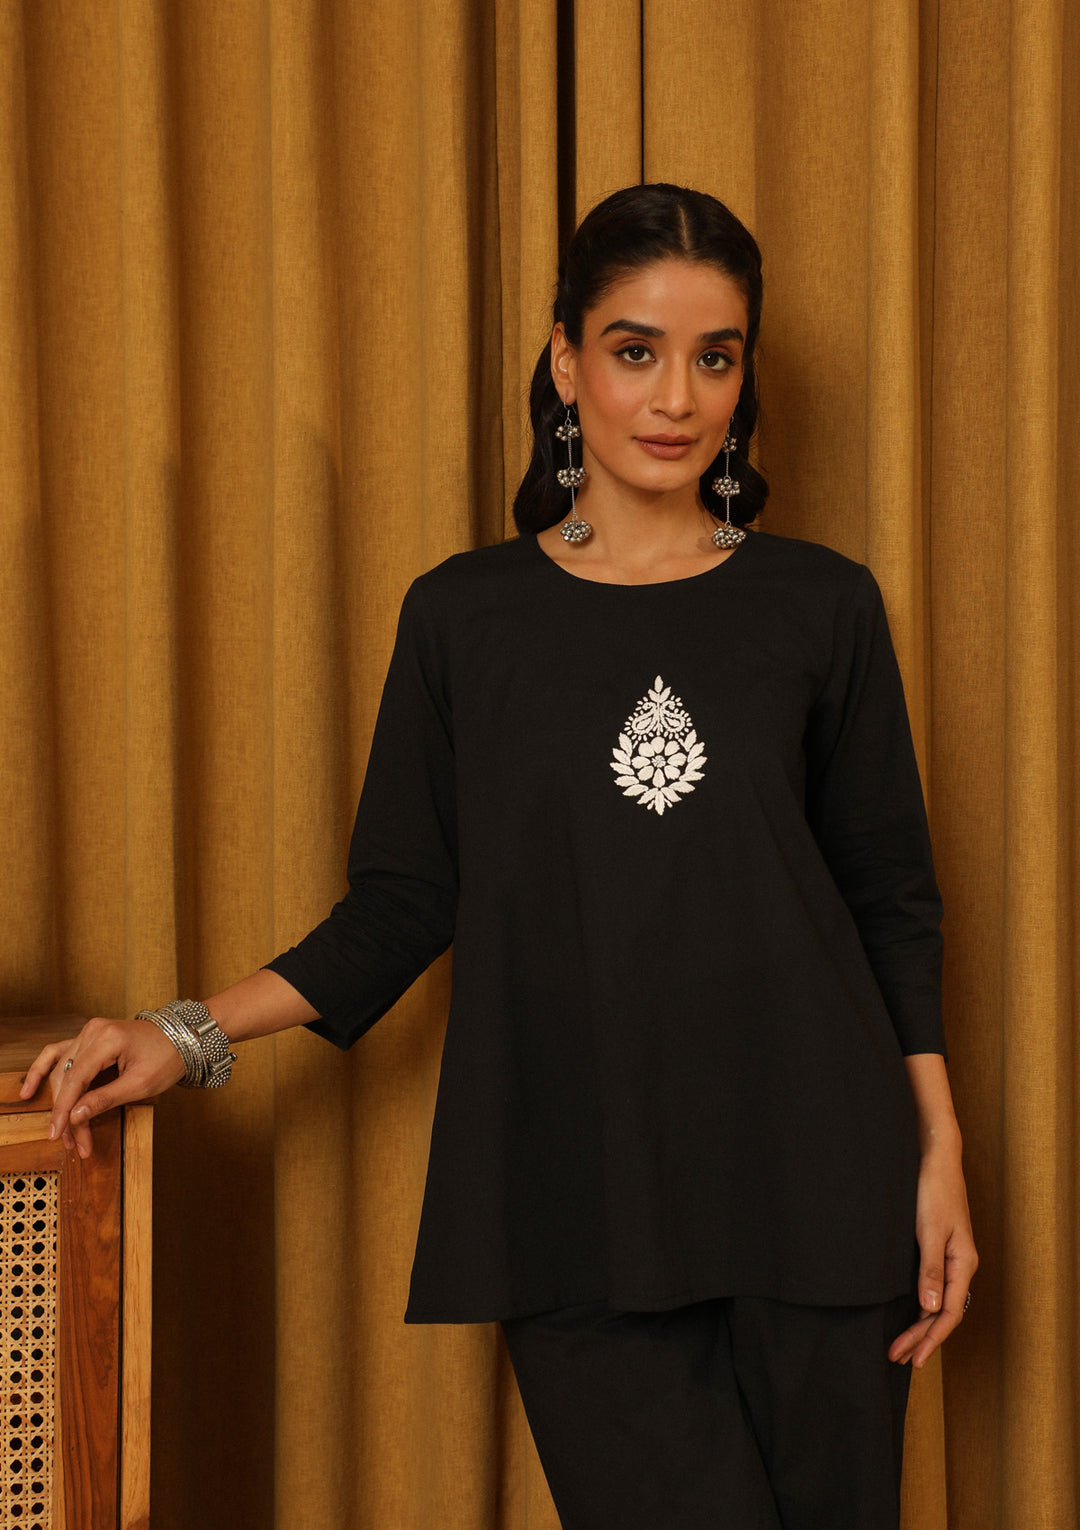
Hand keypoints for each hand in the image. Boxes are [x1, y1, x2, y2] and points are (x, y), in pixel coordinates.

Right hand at [19, 1017, 185, 1158]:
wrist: (183, 1038)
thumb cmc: (167, 1058)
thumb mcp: (140, 1084)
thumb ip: (105, 1099)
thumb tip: (75, 1116)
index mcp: (108, 1039)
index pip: (75, 1079)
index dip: (64, 1110)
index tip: (58, 1135)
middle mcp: (93, 1031)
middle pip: (67, 1078)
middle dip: (68, 1113)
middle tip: (73, 1142)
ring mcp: (90, 1032)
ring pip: (62, 1071)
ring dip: (60, 1102)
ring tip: (60, 1131)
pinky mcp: (90, 1038)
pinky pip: (60, 1053)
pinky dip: (44, 1070)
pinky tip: (28, 1089)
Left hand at [888, 1145, 978, 1367]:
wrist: (935, 1158)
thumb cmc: (934, 1190)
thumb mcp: (930, 1230)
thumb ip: (931, 1269)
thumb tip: (930, 1308)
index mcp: (964, 1263)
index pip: (949, 1312)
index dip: (931, 1338)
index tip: (913, 1359)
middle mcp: (961, 1264)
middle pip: (943, 1312)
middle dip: (920, 1337)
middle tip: (897, 1358)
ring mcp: (950, 1257)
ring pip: (937, 1301)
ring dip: (919, 1324)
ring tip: (898, 1346)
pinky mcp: (937, 1248)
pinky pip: (932, 1287)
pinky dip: (919, 1305)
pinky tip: (907, 1314)